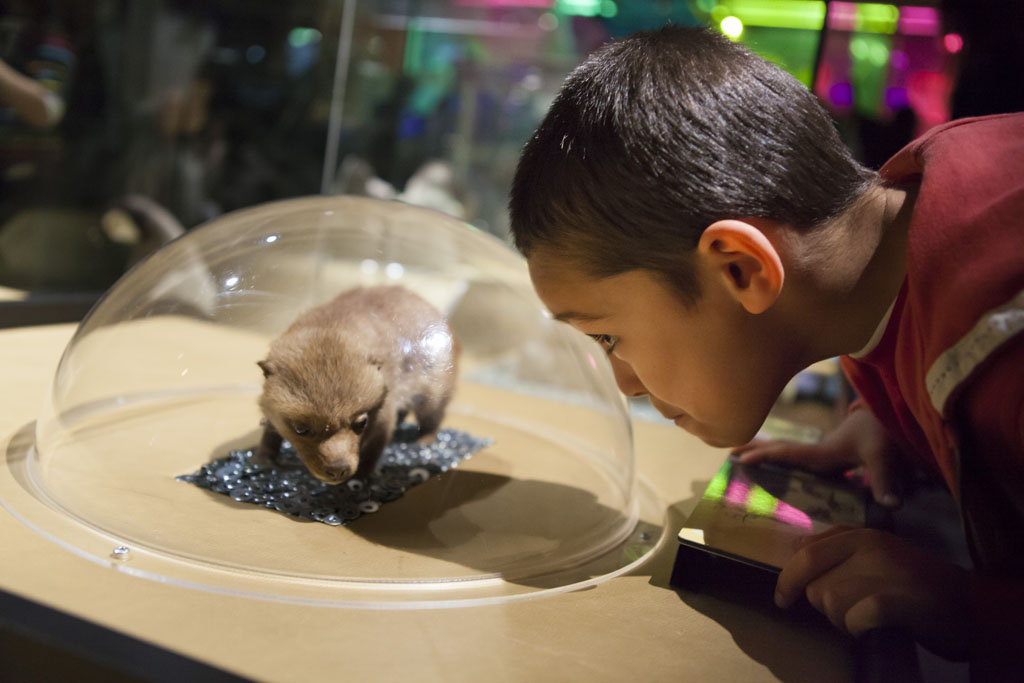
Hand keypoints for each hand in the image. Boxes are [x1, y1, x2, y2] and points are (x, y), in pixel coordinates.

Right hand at [732, 408, 905, 507]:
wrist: (890, 414)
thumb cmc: (883, 431)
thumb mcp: (882, 453)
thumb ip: (884, 479)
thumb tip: (891, 505)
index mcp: (821, 452)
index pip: (787, 453)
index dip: (764, 456)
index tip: (741, 459)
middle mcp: (816, 452)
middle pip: (779, 449)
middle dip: (754, 450)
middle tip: (730, 453)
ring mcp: (821, 452)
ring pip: (786, 451)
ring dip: (764, 452)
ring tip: (741, 454)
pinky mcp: (829, 456)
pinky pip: (797, 456)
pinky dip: (780, 456)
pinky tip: (776, 462)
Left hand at [775, 527, 968, 658]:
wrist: (973, 607)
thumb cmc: (917, 585)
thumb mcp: (877, 557)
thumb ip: (838, 548)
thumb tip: (796, 545)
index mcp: (862, 535)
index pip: (806, 554)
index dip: (788, 579)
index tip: (784, 599)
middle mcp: (871, 547)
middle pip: (815, 583)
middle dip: (824, 606)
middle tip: (850, 613)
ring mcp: (886, 572)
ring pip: (830, 602)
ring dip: (843, 620)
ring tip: (868, 619)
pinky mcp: (899, 599)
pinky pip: (855, 618)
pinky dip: (860, 628)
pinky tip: (876, 627)